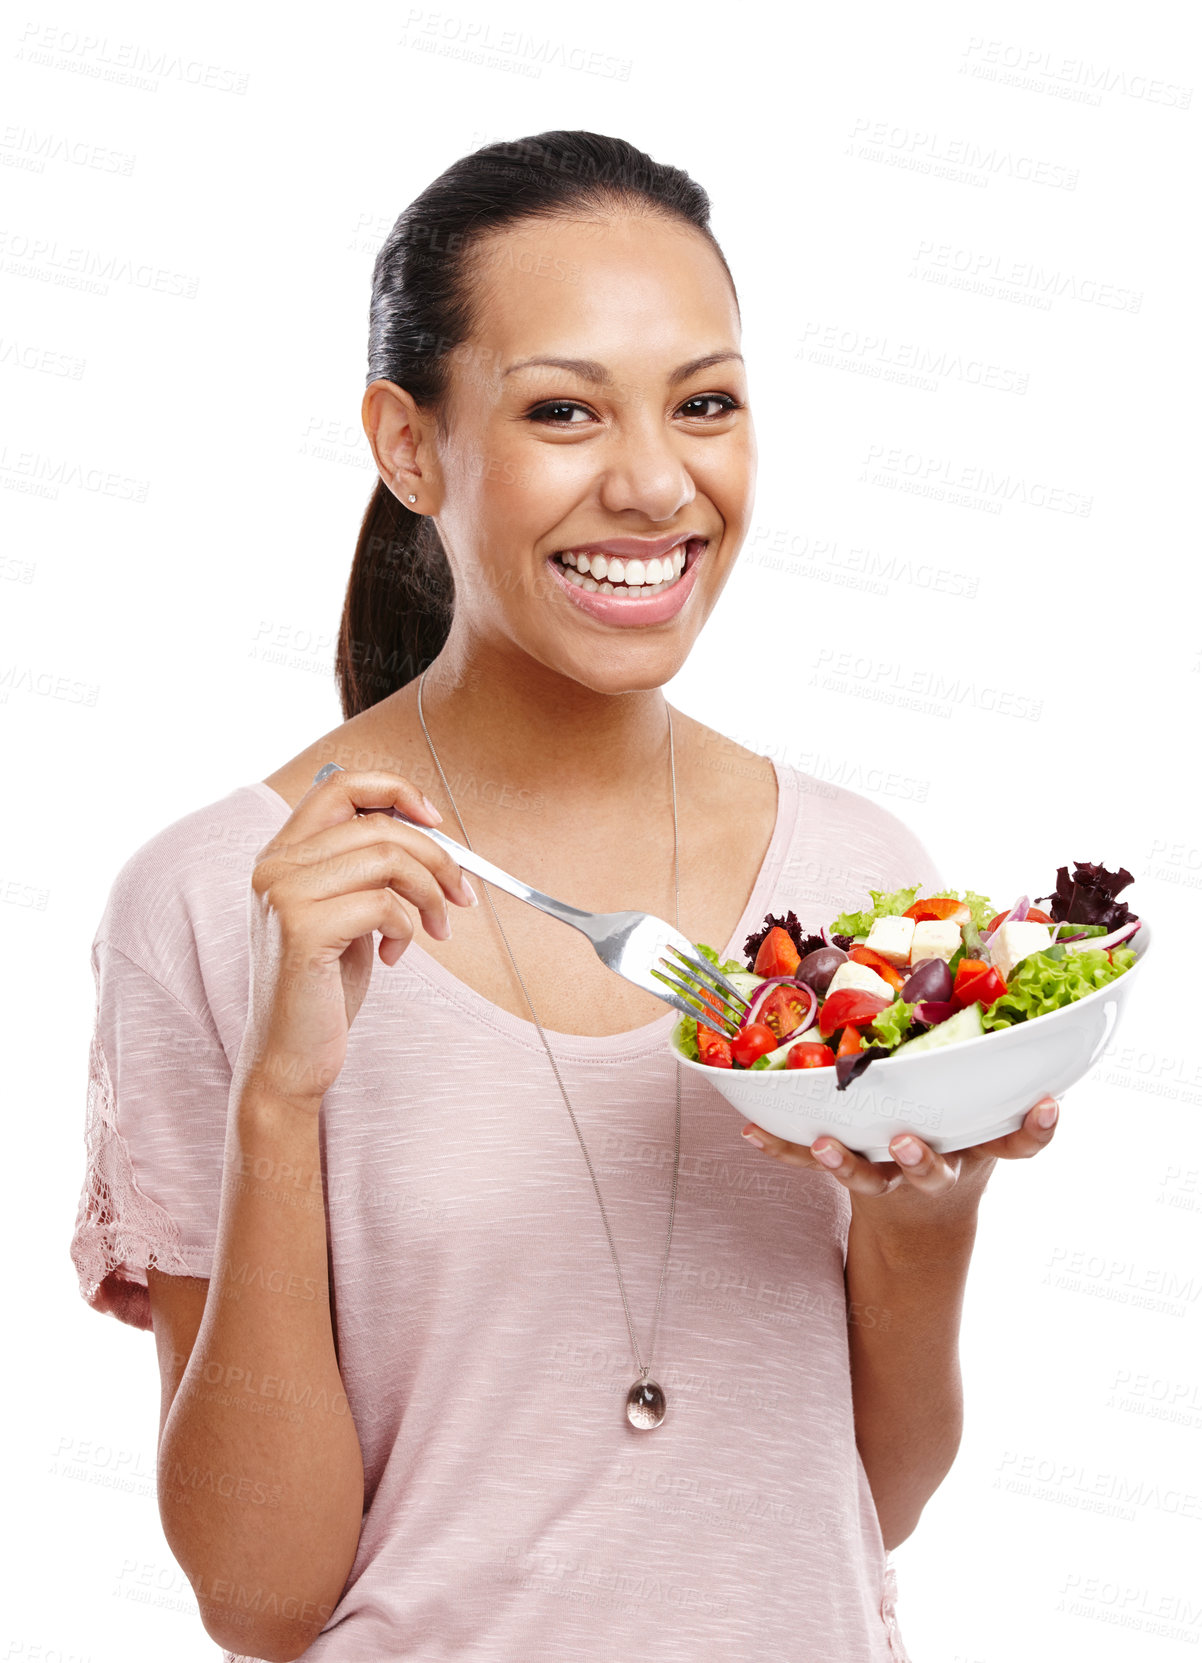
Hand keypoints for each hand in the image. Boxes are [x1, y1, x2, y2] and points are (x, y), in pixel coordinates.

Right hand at [238, 768, 477, 1111]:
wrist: (289, 1055)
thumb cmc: (322, 988)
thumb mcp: (344, 913)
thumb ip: (363, 869)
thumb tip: (427, 831)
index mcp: (281, 854)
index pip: (340, 784)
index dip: (396, 790)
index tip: (436, 821)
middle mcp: (274, 866)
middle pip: (379, 824)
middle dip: (437, 857)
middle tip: (461, 895)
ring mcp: (283, 895)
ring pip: (387, 858)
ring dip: (430, 894)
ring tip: (434, 930)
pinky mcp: (302, 929)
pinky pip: (384, 904)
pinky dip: (407, 929)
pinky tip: (394, 956)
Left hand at [739, 1095, 1059, 1230]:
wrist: (924, 1215)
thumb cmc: (958, 1138)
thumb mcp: (985, 1113)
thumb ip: (996, 1072)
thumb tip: (1014, 989)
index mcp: (976, 1147)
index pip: (1018, 1143)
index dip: (1036, 1128)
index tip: (1048, 1104)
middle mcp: (935, 1168)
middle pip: (931, 1170)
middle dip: (921, 1159)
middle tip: (908, 1141)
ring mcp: (888, 1177)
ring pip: (868, 1178)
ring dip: (846, 1163)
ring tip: (827, 1143)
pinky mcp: (849, 1174)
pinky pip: (810, 1162)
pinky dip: (783, 1147)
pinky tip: (750, 1130)